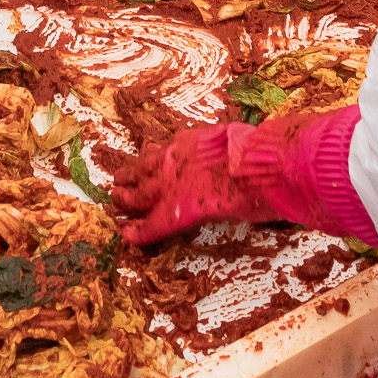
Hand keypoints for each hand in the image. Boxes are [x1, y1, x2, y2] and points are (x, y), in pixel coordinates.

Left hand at [116, 107, 377, 245]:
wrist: (262, 165)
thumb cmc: (261, 153)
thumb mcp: (242, 140)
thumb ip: (236, 147)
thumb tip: (253, 149)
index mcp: (191, 143)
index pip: (162, 149)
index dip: (150, 156)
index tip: (144, 154)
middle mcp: (174, 160)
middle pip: (142, 167)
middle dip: (130, 175)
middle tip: (119, 179)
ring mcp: (170, 185)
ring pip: (138, 193)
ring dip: (126, 198)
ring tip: (116, 202)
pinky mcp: (175, 212)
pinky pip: (149, 225)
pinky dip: (137, 232)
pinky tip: (126, 236)